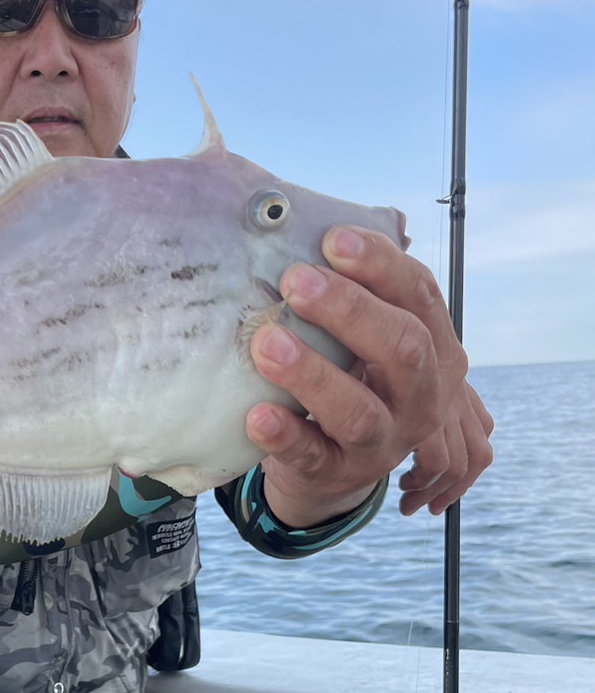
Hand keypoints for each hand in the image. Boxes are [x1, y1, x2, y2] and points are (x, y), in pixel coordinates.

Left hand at [245, 225, 493, 527]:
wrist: (330, 463)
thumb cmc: (344, 374)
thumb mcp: (361, 336)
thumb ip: (349, 288)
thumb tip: (293, 219)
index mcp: (434, 350)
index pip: (422, 297)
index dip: (381, 265)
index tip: (333, 239)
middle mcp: (420, 397)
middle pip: (401, 349)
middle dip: (350, 310)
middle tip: (294, 281)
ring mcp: (384, 441)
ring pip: (358, 409)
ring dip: (312, 373)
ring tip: (266, 343)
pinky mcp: (338, 473)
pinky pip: (314, 456)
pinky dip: (286, 435)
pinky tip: (258, 415)